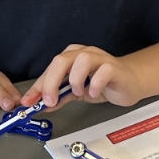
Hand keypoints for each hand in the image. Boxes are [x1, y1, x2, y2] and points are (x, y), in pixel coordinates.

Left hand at [23, 44, 147, 109]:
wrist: (130, 82)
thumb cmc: (103, 83)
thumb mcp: (76, 92)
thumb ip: (59, 96)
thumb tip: (41, 105)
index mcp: (71, 57)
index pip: (50, 69)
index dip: (38, 86)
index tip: (28, 102)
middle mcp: (83, 54)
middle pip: (61, 60)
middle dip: (51, 82)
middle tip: (50, 100)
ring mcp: (100, 58)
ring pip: (82, 60)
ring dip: (75, 79)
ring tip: (78, 92)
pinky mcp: (114, 67)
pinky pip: (103, 71)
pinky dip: (95, 84)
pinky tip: (94, 93)